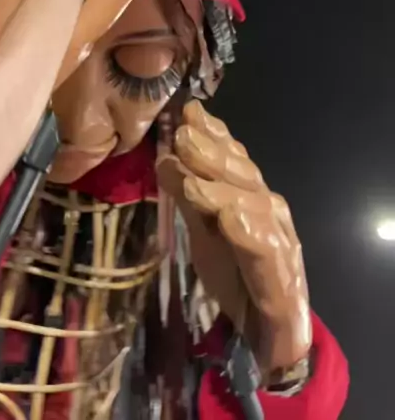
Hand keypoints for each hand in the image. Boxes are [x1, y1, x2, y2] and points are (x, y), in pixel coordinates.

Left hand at [157, 101, 311, 377]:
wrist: (270, 331)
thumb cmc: (236, 273)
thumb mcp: (203, 231)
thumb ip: (188, 195)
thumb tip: (163, 157)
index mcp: (248, 194)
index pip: (231, 157)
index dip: (212, 133)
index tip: (187, 111)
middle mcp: (267, 208)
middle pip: (241, 176)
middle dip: (211, 154)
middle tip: (181, 135)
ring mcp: (278, 239)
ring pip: (252, 206)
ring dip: (222, 190)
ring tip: (192, 179)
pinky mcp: (280, 275)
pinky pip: (264, 250)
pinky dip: (248, 232)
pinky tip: (229, 217)